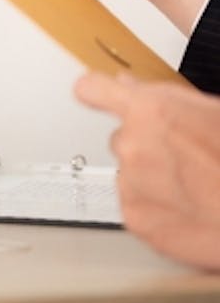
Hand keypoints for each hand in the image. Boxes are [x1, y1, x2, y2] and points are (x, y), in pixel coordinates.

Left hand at [75, 72, 219, 270]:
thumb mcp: (213, 112)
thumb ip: (165, 98)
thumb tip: (130, 85)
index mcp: (152, 110)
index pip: (95, 90)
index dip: (96, 93)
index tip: (93, 94)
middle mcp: (132, 144)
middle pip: (123, 139)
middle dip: (146, 146)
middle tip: (185, 160)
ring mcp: (130, 182)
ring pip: (130, 173)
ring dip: (152, 178)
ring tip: (195, 187)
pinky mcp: (134, 217)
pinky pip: (136, 205)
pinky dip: (157, 208)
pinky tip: (189, 208)